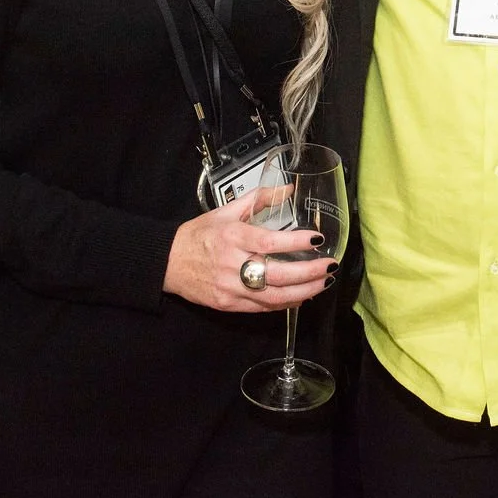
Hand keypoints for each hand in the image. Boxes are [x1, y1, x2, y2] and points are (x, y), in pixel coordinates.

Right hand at [163, 190, 332, 312]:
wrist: (168, 262)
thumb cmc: (198, 235)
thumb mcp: (226, 211)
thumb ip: (259, 199)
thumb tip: (288, 189)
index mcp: (232, 237)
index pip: (269, 242)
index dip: (295, 242)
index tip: (317, 239)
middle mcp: (233, 264)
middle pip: (277, 274)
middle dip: (308, 273)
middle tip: (330, 266)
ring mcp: (231, 288)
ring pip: (274, 296)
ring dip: (304, 292)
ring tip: (323, 283)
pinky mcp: (229, 305)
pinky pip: (263, 308)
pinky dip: (286, 303)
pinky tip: (302, 296)